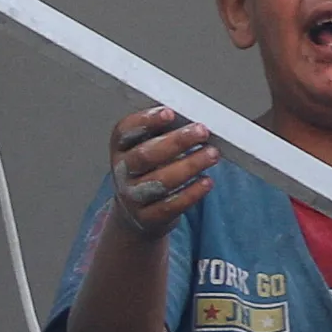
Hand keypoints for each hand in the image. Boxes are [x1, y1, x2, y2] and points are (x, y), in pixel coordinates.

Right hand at [108, 106, 215, 237]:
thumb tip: (193, 121)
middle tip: (201, 131)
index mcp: (120, 147)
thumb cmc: (148, 172)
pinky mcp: (148, 218)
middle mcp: (122, 171)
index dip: (146, 121)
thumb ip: (164, 134)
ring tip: (212, 154)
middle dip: (177, 142)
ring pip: (160, 181)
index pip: (126, 130)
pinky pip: (171, 205)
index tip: (170, 113)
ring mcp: (132, 197)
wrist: (135, 214)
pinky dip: (192, 193)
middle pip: (146, 155)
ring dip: (190, 166)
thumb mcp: (148, 148)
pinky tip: (207, 181)